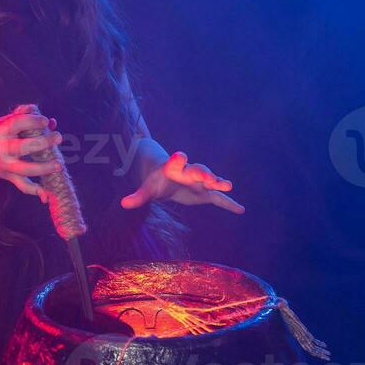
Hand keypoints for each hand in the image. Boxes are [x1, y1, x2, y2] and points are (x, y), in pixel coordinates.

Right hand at [0, 104, 63, 199]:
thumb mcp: (5, 121)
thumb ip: (25, 116)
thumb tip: (52, 122)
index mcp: (1, 131)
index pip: (16, 124)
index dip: (32, 121)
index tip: (45, 121)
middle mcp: (2, 149)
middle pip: (23, 147)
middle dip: (42, 143)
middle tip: (58, 137)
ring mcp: (6, 164)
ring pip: (25, 169)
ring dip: (43, 168)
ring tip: (59, 164)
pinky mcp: (10, 176)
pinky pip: (22, 185)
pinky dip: (34, 191)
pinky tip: (46, 195)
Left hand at [121, 151, 244, 214]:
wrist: (168, 178)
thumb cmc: (157, 181)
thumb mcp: (147, 189)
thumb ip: (138, 196)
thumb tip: (123, 204)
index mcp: (173, 169)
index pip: (175, 162)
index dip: (178, 159)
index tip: (180, 154)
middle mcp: (189, 173)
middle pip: (197, 170)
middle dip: (203, 173)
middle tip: (210, 177)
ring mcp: (200, 183)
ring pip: (211, 181)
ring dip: (219, 183)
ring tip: (227, 185)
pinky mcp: (206, 194)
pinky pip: (219, 199)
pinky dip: (229, 204)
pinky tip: (241, 210)